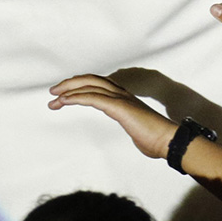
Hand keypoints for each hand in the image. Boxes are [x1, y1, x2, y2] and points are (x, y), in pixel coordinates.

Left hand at [48, 74, 176, 158]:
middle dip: (70, 83)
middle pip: (92, 80)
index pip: (99, 84)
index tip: (66, 94)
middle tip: (53, 91)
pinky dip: (76, 97)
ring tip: (54, 96)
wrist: (168, 141)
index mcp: (125, 98)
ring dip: (69, 89)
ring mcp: (121, 99)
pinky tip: (64, 101)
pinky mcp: (119, 107)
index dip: (81, 86)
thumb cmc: (155, 139)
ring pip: (90, 85)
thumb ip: (132, 125)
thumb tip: (135, 133)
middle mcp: (122, 94)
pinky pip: (93, 97)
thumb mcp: (137, 129)